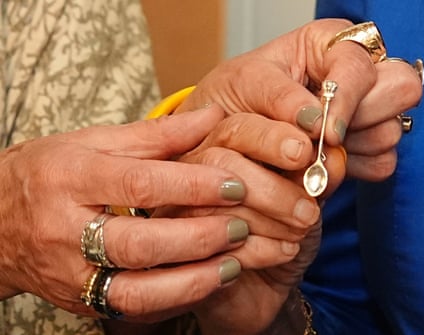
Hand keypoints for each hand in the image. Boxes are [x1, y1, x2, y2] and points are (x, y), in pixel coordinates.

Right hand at [0, 105, 255, 320]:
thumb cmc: (49, 172)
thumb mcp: (95, 142)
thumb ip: (157, 133)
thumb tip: (212, 116)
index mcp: (71, 178)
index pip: (139, 184)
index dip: (193, 186)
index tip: (234, 185)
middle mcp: (66, 231)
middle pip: (141, 244)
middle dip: (199, 238)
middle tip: (240, 226)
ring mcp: (71, 274)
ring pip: (136, 292)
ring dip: (193, 282)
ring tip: (233, 265)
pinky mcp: (79, 301)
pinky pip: (132, 311)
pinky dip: (174, 302)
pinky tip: (204, 284)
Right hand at [153, 113, 345, 333]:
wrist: (266, 283)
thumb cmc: (284, 230)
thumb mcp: (311, 197)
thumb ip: (320, 174)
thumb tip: (332, 155)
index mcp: (228, 145)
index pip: (240, 120)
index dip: (274, 126)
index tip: (308, 144)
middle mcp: (198, 170)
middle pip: (220, 160)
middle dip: (272, 186)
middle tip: (308, 210)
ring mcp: (184, 209)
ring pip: (216, 202)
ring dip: (271, 218)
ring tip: (300, 230)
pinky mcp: (185, 250)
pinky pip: (218, 244)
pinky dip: (262, 249)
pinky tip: (283, 251)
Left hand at [177, 19, 422, 180]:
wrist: (228, 127)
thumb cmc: (239, 91)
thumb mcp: (248, 82)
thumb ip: (282, 98)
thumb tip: (316, 122)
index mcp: (332, 45)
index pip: (362, 66)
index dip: (347, 99)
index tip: (324, 132)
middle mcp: (355, 76)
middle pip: (399, 90)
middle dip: (361, 118)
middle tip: (323, 136)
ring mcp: (364, 113)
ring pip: (389, 132)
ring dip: (352, 148)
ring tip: (314, 149)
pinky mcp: (363, 148)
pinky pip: (382, 163)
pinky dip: (353, 170)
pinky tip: (322, 164)